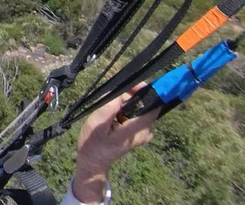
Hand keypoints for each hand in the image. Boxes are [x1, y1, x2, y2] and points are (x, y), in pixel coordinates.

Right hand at [71, 83, 159, 203]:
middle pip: (145, 105)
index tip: (131, 83)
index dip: (144, 92)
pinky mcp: (138, 132)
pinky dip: (126, 108)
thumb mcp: (97, 124)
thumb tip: (120, 93)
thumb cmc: (93, 144)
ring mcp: (143, 133)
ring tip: (111, 102)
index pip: (152, 108)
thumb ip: (109, 107)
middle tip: (114, 92)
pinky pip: (136, 113)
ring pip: (140, 108)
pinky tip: (114, 111)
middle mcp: (144, 132)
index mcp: (136, 131)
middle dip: (131, 95)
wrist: (93, 161)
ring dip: (126, 101)